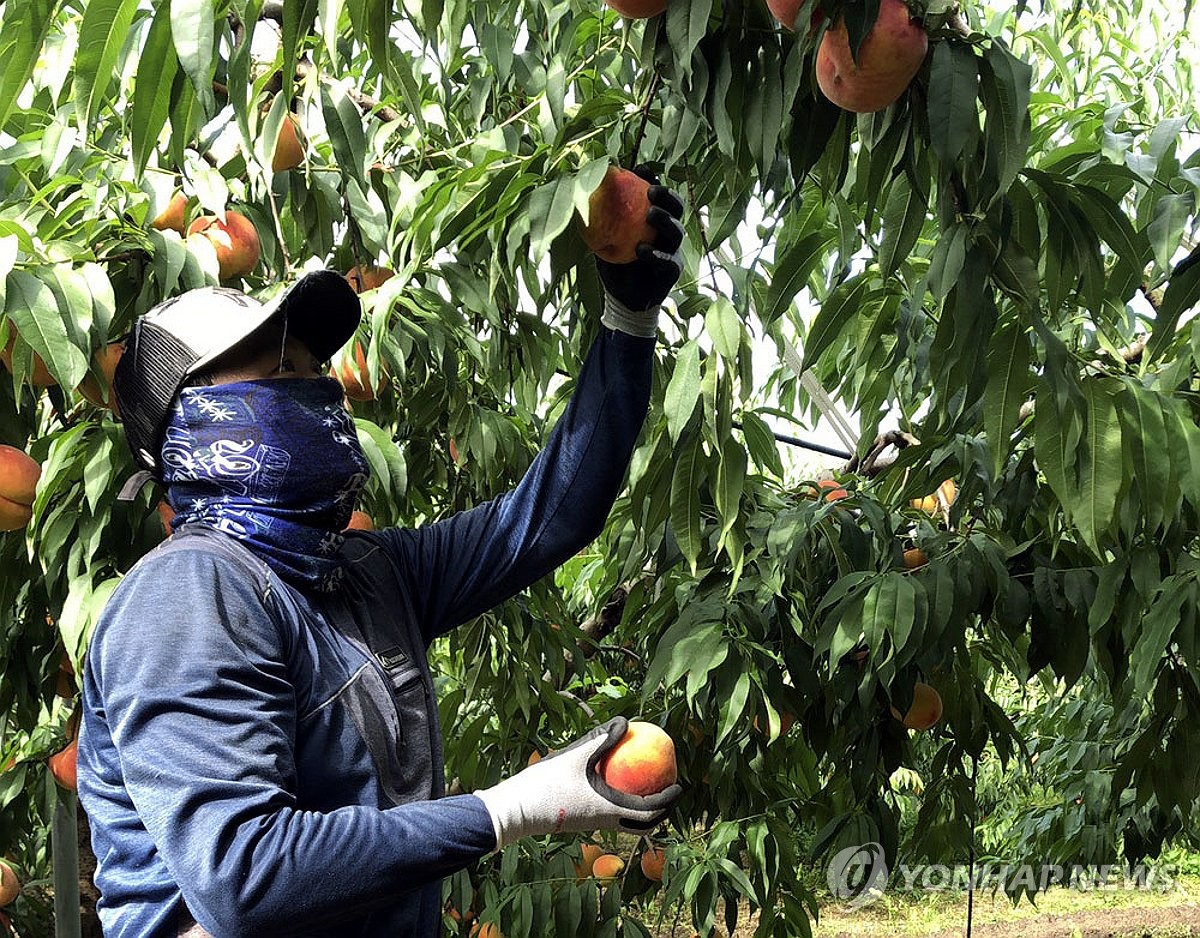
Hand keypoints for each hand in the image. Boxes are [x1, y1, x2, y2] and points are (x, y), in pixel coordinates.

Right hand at [473, 717, 681, 849]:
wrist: (514, 812)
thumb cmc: (544, 785)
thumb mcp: (574, 756)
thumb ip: (600, 739)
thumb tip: (625, 722)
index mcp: (607, 810)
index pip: (649, 811)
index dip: (668, 800)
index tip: (680, 786)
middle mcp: (603, 821)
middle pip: (641, 823)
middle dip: (660, 810)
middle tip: (669, 790)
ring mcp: (591, 824)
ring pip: (625, 819)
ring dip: (641, 806)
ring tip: (646, 784)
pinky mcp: (580, 819)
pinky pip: (609, 811)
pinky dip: (620, 799)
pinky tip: (613, 778)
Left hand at [595, 168, 684, 312]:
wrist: (621, 296)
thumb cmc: (613, 260)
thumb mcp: (603, 234)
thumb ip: (601, 212)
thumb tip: (588, 184)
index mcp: (654, 218)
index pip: (659, 194)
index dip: (654, 179)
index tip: (641, 171)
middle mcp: (667, 231)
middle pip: (676, 208)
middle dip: (667, 195)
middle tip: (651, 190)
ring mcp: (672, 250)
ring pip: (677, 231)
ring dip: (665, 220)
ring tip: (650, 214)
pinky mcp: (672, 270)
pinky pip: (668, 260)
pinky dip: (656, 254)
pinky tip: (642, 250)